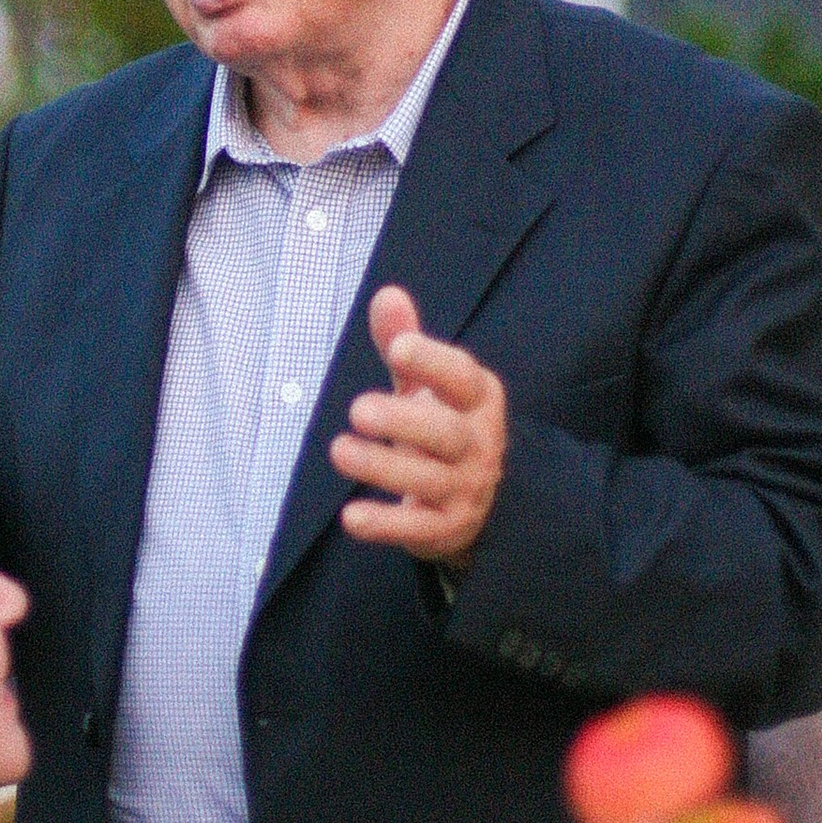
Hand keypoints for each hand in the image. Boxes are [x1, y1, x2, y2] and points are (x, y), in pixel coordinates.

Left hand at [329, 284, 508, 564]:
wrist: (482, 501)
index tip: (397, 346)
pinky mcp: (446, 528)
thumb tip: (386, 294)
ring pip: (429, 480)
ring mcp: (466, 489)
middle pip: (446, 433)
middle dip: (403, 420)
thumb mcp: (426, 383)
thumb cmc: (441, 426)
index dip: (432, 361)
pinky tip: (350, 517)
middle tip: (357, 410)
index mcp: (478, 400)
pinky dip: (385, 525)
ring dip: (382, 467)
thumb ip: (404, 339)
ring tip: (339, 450)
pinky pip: (417, 529)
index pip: (462, 378)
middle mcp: (478, 444)